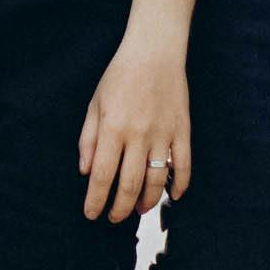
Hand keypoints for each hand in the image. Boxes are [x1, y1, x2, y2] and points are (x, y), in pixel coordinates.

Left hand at [76, 29, 193, 222]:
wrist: (155, 51)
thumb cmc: (120, 76)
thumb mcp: (95, 104)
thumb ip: (89, 139)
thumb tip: (86, 171)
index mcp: (113, 127)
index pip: (102, 175)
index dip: (95, 199)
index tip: (91, 214)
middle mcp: (138, 134)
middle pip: (129, 184)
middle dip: (119, 208)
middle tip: (114, 218)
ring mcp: (163, 133)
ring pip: (156, 180)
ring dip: (147, 201)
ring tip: (138, 210)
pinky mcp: (183, 130)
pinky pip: (183, 165)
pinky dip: (179, 185)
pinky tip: (172, 196)